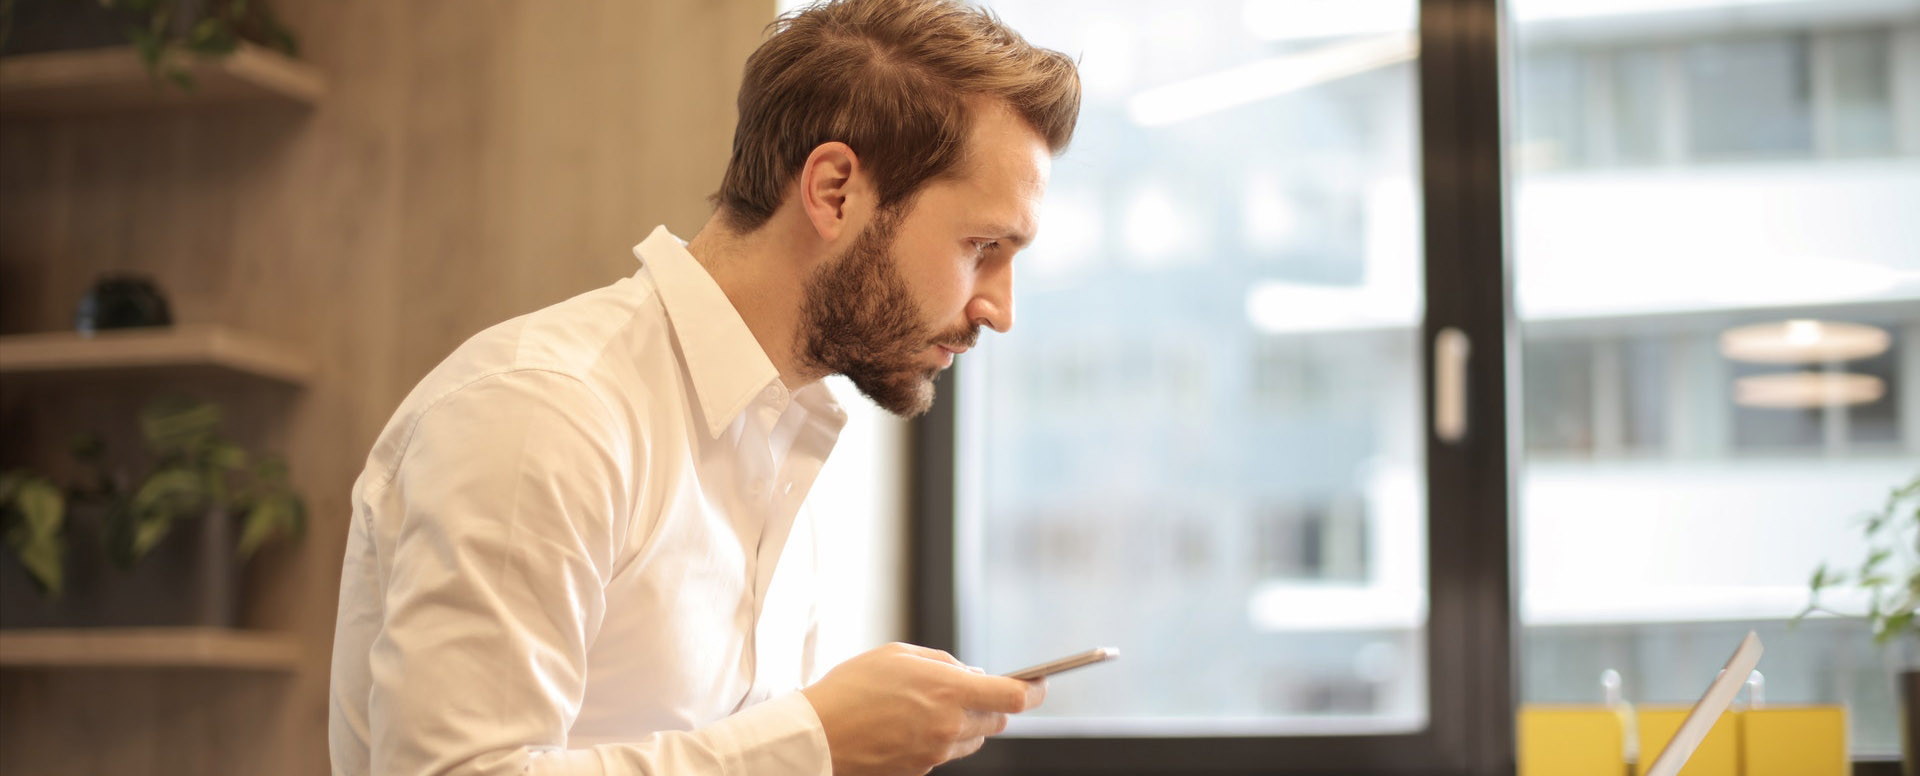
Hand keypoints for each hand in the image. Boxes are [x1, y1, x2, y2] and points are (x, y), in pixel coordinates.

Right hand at [800, 642, 1045, 775]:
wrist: (816, 736)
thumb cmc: (852, 687)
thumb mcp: (899, 655)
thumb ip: (943, 663)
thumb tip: (972, 674)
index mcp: (949, 692)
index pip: (1014, 697)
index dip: (1034, 690)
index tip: (1040, 683)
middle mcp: (950, 727)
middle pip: (997, 721)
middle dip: (992, 704)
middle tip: (969, 689)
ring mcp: (936, 754)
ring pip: (973, 739)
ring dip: (966, 723)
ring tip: (929, 707)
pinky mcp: (921, 771)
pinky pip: (945, 753)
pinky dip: (940, 739)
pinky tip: (909, 725)